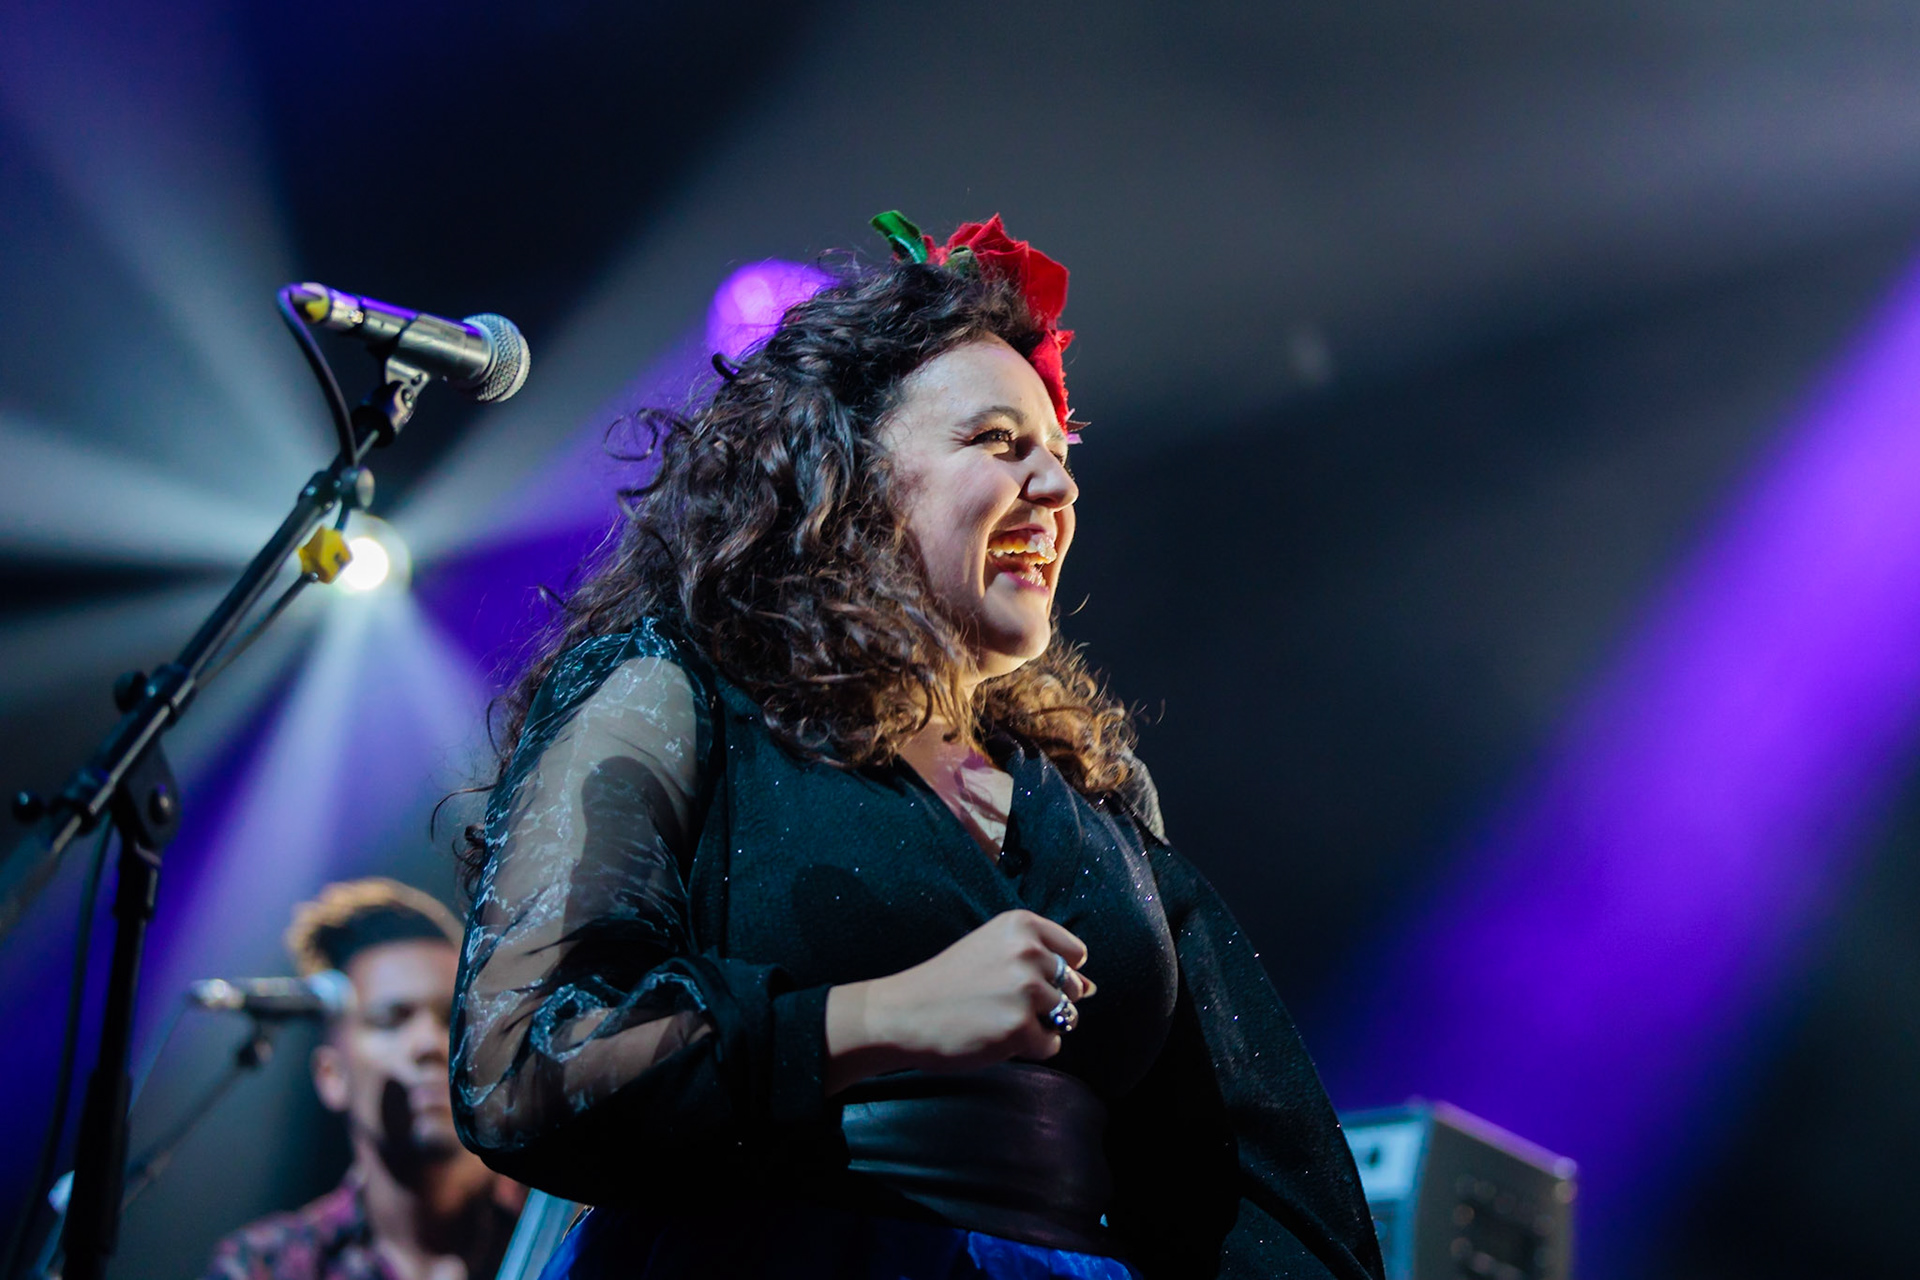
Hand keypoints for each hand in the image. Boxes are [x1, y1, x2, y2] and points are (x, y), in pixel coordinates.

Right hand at [824, 910, 1093, 1092]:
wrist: (903, 1013)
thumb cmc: (948, 982)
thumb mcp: (993, 951)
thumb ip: (1043, 961)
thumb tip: (1093, 988)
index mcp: (1021, 925)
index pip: (1076, 954)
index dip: (1055, 974)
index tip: (1020, 979)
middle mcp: (1028, 951)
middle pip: (1073, 987)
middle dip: (1047, 1002)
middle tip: (1002, 1003)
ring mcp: (1025, 990)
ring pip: (1065, 1017)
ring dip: (1038, 1026)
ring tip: (999, 1019)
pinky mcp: (1020, 1027)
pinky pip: (1051, 1045)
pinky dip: (1030, 1048)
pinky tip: (997, 1037)